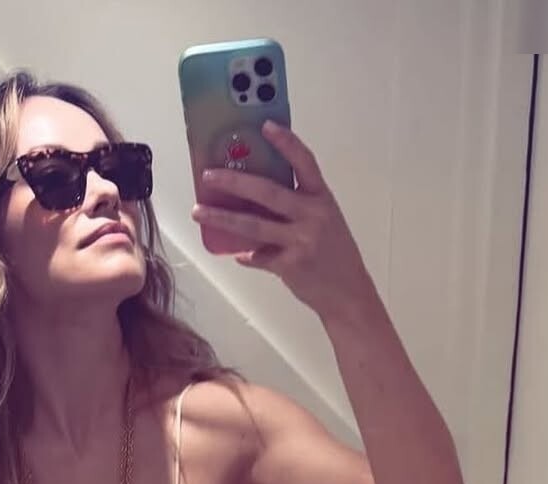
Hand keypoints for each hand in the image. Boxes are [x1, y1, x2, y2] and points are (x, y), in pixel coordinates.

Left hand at [190, 119, 375, 322]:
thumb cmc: (334, 254)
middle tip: (208, 175)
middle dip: (234, 181)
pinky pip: (258, 256)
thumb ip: (298, 205)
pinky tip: (237, 254)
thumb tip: (256, 195)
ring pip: (253, 225)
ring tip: (199, 211)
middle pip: (267, 191)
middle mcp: (313, 215)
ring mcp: (301, 240)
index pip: (305, 162)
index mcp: (322, 198)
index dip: (286, 142)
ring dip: (222, 217)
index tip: (265, 126)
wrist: (348, 294)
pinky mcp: (290, 265)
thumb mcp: (325, 221)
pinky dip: (245, 255)